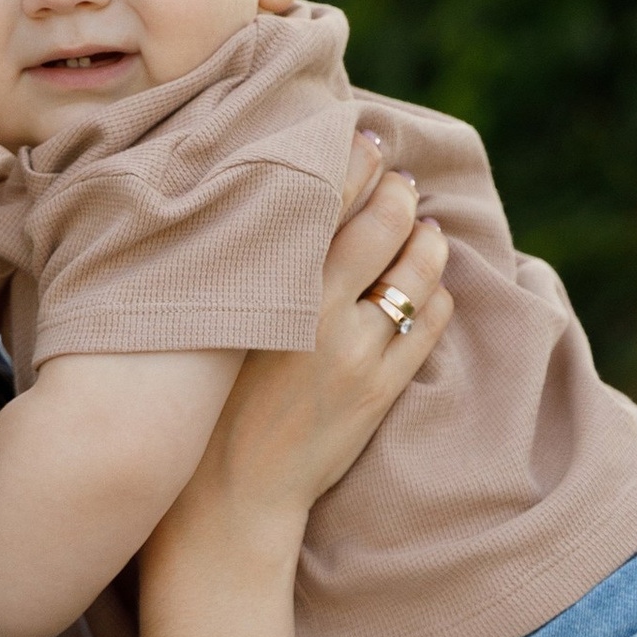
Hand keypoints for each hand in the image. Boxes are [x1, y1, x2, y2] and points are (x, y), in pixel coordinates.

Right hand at [168, 146, 451, 558]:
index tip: (360, 138)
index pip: (326, 194)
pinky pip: (431, 318)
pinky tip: (419, 287)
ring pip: (420, 265)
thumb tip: (276, 205)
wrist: (223, 498)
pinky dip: (434, 291)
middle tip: (395, 181)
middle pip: (384, 217)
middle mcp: (316, 311)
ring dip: (425, 237)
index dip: (353, 157)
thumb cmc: (202, 400)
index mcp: (268, 286)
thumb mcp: (210, 320)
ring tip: (417, 230)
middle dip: (397, 190)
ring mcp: (356, 352)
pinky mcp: (381, 389)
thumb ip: (245, 263)